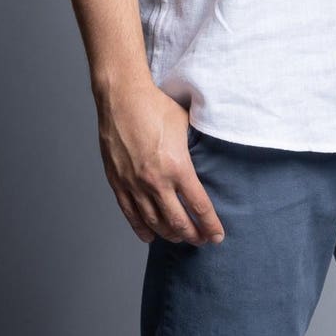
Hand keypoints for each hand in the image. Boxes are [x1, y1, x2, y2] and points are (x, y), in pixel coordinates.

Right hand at [94, 80, 224, 245]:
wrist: (121, 96)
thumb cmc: (155, 106)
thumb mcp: (186, 125)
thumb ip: (196, 146)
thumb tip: (209, 155)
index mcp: (177, 167)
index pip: (199, 207)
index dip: (210, 225)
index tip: (217, 235)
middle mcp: (155, 181)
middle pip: (178, 222)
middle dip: (193, 235)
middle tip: (201, 239)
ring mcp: (134, 184)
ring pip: (154, 223)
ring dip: (170, 235)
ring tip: (180, 237)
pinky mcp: (117, 182)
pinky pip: (130, 215)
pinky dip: (142, 229)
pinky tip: (151, 236)